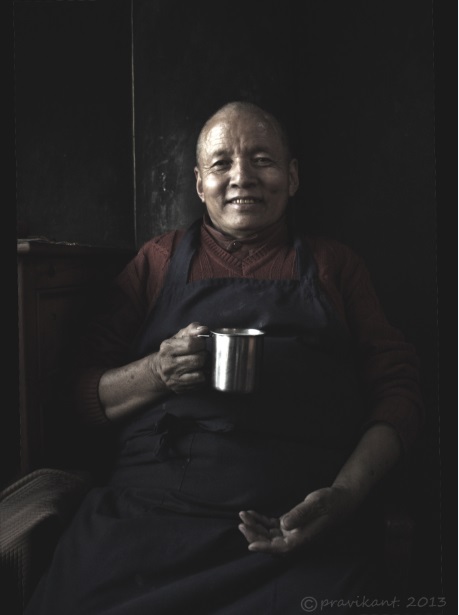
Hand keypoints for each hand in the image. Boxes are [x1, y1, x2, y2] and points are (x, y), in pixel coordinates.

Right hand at [152, 322, 209, 393]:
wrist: (159, 369)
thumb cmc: (173, 351)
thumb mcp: (178, 336)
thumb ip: (192, 330)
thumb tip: (204, 329)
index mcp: (167, 348)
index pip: (191, 344)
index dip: (201, 342)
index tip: (201, 343)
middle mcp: (169, 364)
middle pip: (198, 359)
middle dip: (204, 355)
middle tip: (202, 353)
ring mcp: (174, 378)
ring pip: (201, 373)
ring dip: (205, 366)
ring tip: (201, 362)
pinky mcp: (180, 388)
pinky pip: (200, 382)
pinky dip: (204, 376)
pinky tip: (199, 371)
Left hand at [238, 485, 358, 554]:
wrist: (340, 500)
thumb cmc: (329, 502)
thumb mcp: (315, 504)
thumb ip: (300, 514)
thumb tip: (284, 524)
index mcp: (302, 539)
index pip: (280, 548)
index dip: (264, 547)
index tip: (250, 546)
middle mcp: (296, 539)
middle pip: (270, 543)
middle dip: (254, 535)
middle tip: (242, 523)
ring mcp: (292, 533)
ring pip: (269, 535)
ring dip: (255, 527)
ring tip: (243, 515)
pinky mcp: (290, 525)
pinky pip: (272, 527)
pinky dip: (261, 521)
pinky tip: (252, 514)